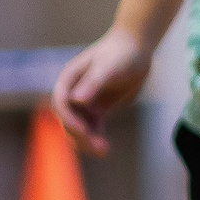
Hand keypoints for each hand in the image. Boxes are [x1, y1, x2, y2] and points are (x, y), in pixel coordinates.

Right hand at [52, 29, 152, 157]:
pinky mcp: (98, 108)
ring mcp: (85, 102)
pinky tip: (104, 148)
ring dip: (88, 141)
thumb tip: (77, 100)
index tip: (85, 131)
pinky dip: (96, 138)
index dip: (70, 120)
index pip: (62, 105)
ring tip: (103, 151)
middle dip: (81, 135)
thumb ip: (93, 83)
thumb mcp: (108, 67)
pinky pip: (93, 127)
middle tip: (99, 148)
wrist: (137, 47)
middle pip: (69, 120)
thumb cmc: (121, 52)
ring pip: (80, 127)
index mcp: (68, 81)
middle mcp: (72, 93)